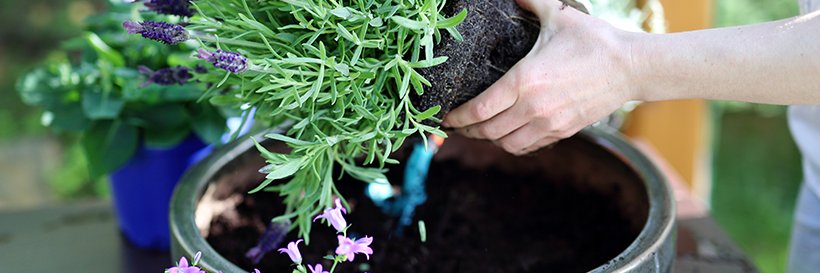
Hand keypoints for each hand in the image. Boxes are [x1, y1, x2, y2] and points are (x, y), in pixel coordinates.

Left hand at [442, 0, 640, 154]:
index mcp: (524, 81)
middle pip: (487, 131)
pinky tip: (507, 134)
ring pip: (506, 144)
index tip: (445, 116)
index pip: (479, 110)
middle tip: (456, 125)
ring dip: (489, 139)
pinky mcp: (563, 132)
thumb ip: (531, 1)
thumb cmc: (594, 41)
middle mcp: (532, 108)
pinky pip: (527, 147)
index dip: (457, 117)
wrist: (631, 67)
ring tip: (479, 130)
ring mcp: (548, 123)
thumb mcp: (559, 15)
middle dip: (467, 131)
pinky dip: (512, 144)